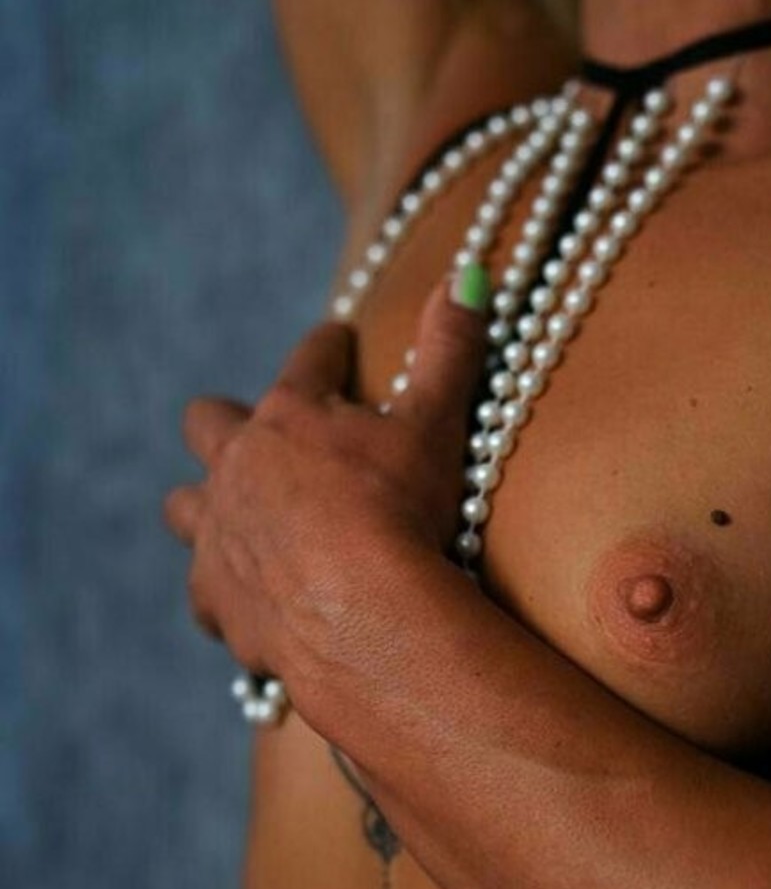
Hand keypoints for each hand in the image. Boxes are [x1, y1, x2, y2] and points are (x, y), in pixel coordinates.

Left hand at [162, 268, 490, 689]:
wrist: (364, 614)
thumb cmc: (400, 511)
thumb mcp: (435, 423)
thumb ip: (449, 350)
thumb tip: (468, 274)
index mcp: (290, 415)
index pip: (308, 360)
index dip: (327, 350)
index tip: (339, 345)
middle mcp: (238, 466)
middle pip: (207, 425)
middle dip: (226, 421)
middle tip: (257, 429)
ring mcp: (219, 534)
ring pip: (184, 507)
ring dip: (204, 505)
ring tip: (234, 514)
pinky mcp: (218, 599)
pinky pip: (202, 595)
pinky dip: (221, 593)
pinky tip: (243, 599)